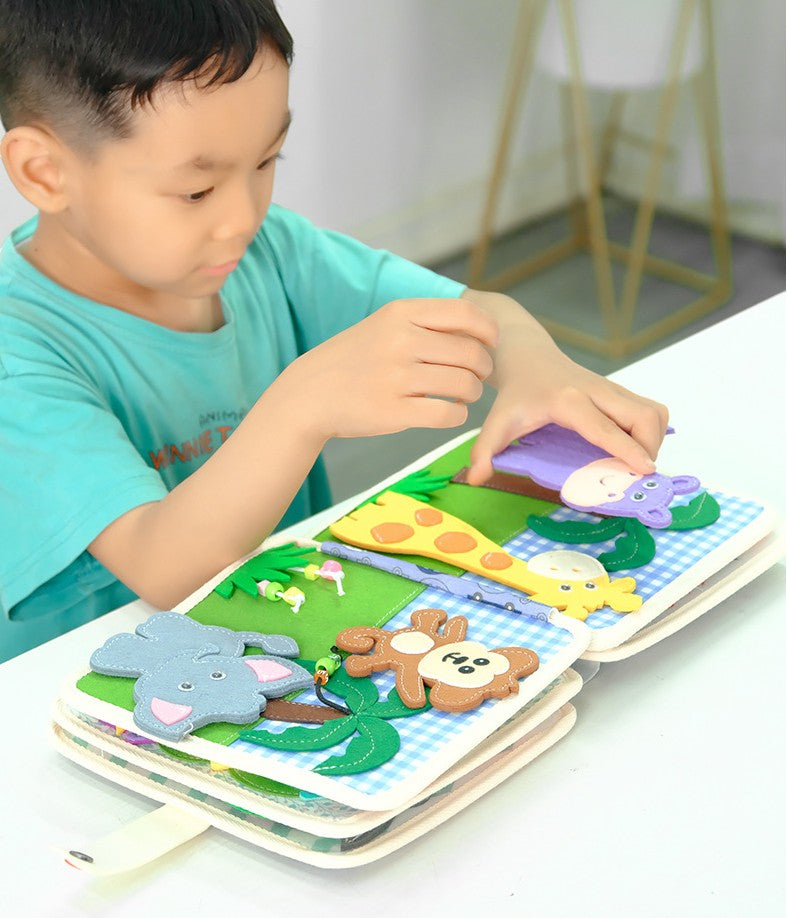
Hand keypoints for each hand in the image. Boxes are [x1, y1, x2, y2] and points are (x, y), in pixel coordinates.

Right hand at [282, 298, 498, 439]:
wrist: (310, 394)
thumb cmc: (355, 360)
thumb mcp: (383, 325)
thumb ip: (424, 322)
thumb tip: (479, 327)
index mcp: (400, 313)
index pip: (465, 314)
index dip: (488, 331)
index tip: (491, 344)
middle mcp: (400, 341)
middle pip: (470, 353)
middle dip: (483, 367)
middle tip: (477, 376)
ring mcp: (396, 377)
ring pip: (464, 385)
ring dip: (473, 393)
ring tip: (464, 395)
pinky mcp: (394, 411)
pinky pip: (448, 414)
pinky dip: (457, 415)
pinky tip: (450, 412)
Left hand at [462, 290, 668, 484]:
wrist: (528, 358)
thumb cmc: (516, 394)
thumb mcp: (495, 421)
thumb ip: (484, 451)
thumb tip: (475, 479)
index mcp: (568, 401)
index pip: (604, 427)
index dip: (627, 449)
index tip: (646, 470)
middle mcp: (597, 391)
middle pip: (642, 416)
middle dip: (649, 447)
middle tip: (637, 474)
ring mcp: (612, 389)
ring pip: (653, 411)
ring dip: (654, 439)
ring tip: (636, 462)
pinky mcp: (621, 392)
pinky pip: (651, 409)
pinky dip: (652, 430)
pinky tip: (633, 445)